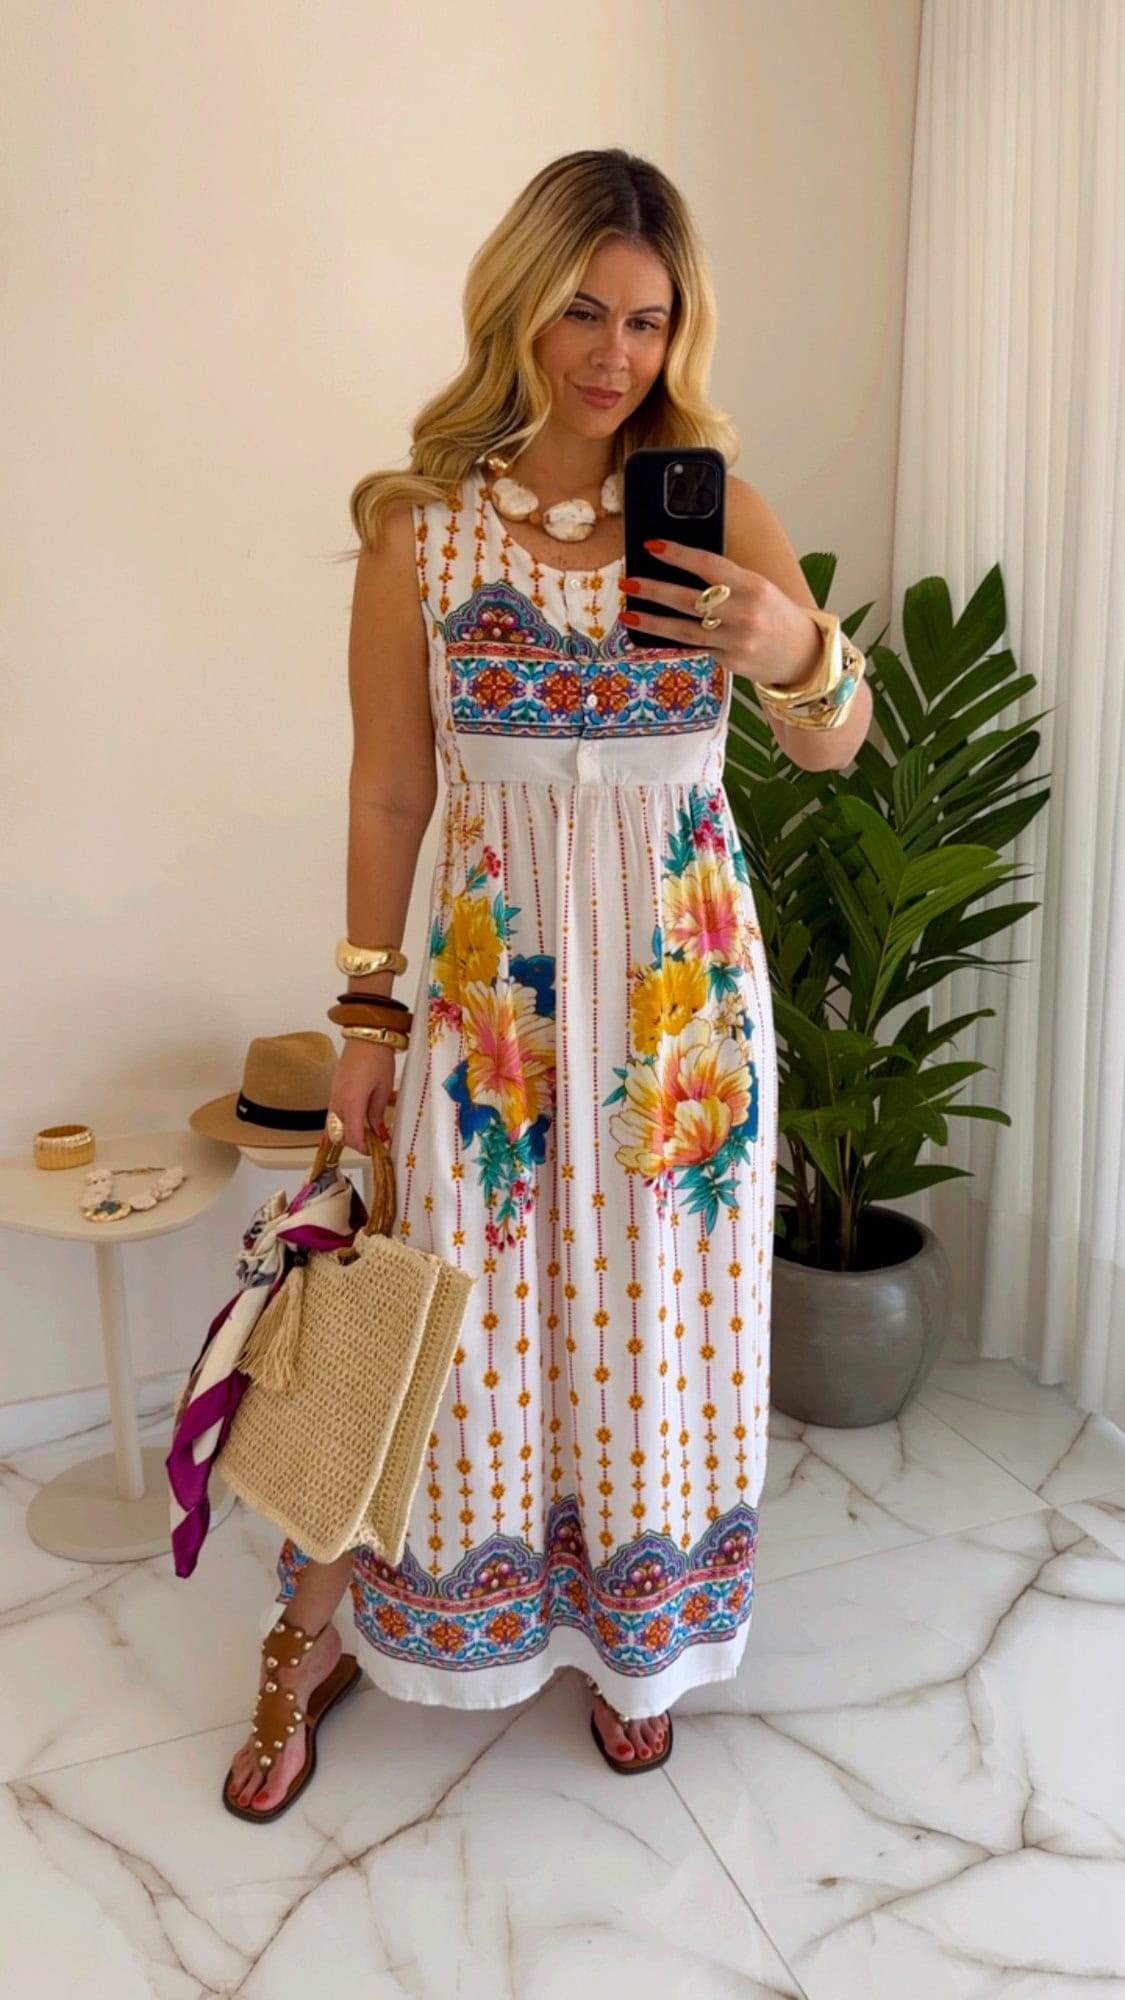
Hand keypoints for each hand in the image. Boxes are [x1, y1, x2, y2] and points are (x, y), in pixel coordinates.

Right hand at [328, 1039, 395, 1152]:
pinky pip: (334, 1114)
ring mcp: (333, 1095)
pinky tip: (357, 1120)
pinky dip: (343, 1122)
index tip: (374, 1150)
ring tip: (366, 1132)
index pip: (351, 1136)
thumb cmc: (377, 1058)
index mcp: (352, 1102)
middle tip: (372, 1143)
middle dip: (354, 1143)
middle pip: (338, 1134)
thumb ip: (377, 1114)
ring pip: (333, 1125)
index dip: (362, 1148)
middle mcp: (338, 1101)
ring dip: (347, 1133)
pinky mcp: (333, 1090)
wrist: (366, 1036)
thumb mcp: (383, 1089)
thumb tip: (378, 1132)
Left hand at [621, 540, 822, 689]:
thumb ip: (727, 580)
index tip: (651, 546)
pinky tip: (650, 633)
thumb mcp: (760, 587)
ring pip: (685, 630)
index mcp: (754, 585)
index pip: (709, 565)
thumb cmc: (776, 613)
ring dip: (652, 622)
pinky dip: (672, 639)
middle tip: (629, 582)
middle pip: (690, 600)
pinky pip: (695, 646)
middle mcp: (745, 613)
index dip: (678, 554)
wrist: (804, 654)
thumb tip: (680, 568)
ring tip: (628, 614)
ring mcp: (737, 641)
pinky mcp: (731, 662)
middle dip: (654, 590)